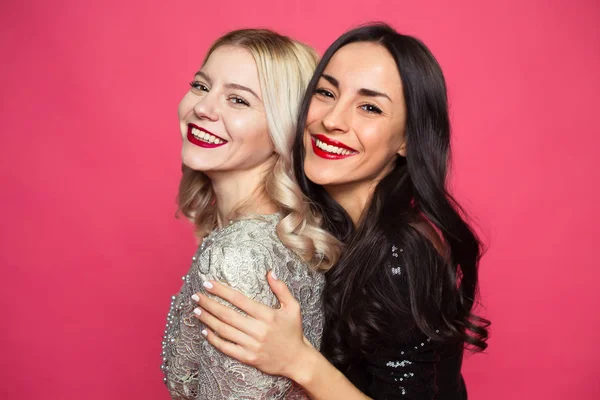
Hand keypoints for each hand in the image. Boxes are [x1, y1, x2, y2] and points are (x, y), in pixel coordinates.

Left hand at [192, 271, 312, 379]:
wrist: (297, 360)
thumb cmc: (294, 331)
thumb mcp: (293, 307)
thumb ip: (281, 289)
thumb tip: (270, 272)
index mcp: (267, 315)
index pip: (239, 300)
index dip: (222, 291)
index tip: (208, 283)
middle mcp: (258, 330)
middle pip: (227, 315)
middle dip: (209, 304)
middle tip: (196, 295)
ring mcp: (252, 345)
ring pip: (224, 330)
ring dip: (208, 319)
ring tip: (196, 310)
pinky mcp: (248, 358)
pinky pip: (226, 348)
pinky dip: (214, 339)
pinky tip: (204, 331)